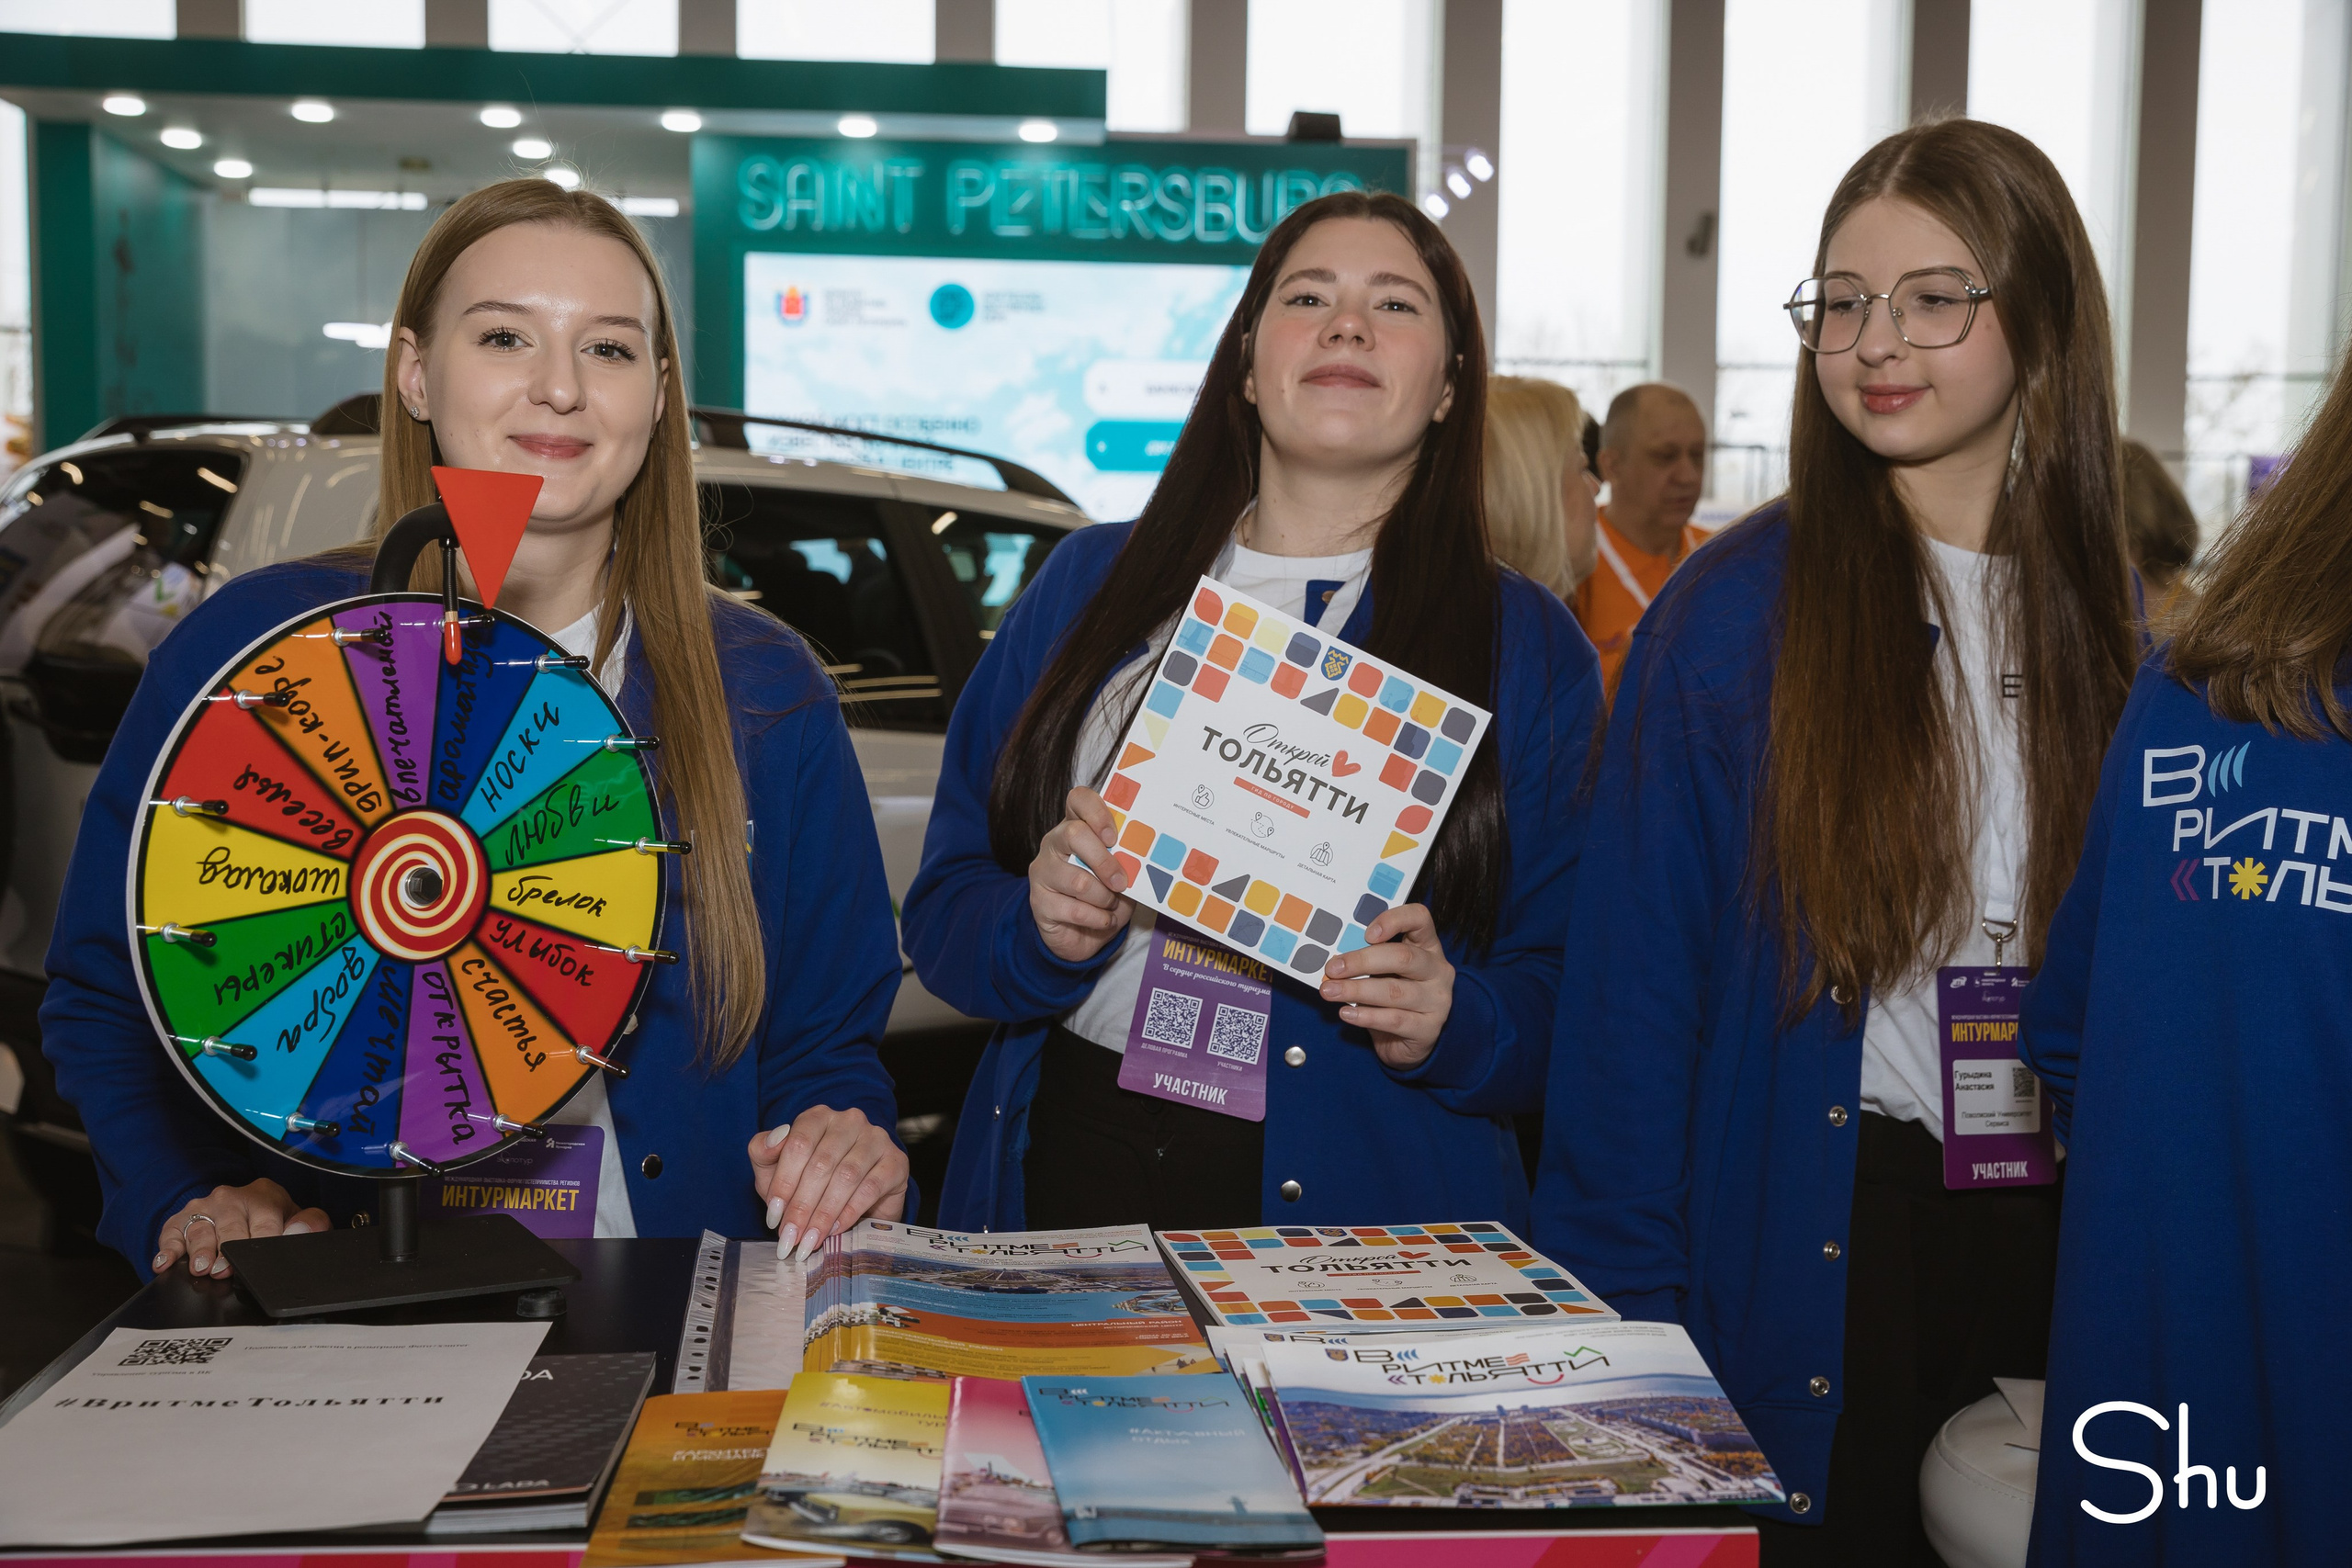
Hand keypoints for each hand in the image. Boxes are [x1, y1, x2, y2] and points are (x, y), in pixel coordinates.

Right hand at [153, 1180, 328, 1278]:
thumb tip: (299, 1231)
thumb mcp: (297, 1218)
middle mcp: (231, 1198)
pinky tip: (164, 1262)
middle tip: (224, 1270)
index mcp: (264, 1195)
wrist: (246, 1209)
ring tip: (201, 1268)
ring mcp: (205, 1207)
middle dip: (227, 1249)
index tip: (257, 1259)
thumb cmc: (273, 1220)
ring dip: (199, 1249)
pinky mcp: (182, 1219)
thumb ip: (310, 1223)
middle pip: (229, 1225)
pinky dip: (167, 1248)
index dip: (261, 1241)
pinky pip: (171, 1232)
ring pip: (200, 1227)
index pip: (265, 1220)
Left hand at [748, 1105, 908, 1259]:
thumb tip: (772, 1143)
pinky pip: (871, 1187)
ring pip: (846, 1176)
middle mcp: (850, 1121)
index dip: (784, 1182)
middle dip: (802, 1205)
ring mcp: (876, 1139)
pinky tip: (835, 1229)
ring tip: (809, 1238)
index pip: (799, 1144)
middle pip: (822, 1163)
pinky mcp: (895, 1161)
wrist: (854, 1198)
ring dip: (824, 1212)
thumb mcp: (776, 1168)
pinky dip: (849, 1212)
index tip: (774, 1215)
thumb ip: (763, 1151)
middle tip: (791, 1235)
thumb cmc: (809, 1180)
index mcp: (819, 1117)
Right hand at [1028, 786, 1132, 962]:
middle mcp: (1054, 843)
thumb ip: (1127, 860)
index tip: (1114, 837)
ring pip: (1077, 879)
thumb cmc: (1104, 897)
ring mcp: (1043, 871)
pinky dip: (1097, 918)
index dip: (1097, 812)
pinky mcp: (1038, 901)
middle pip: (1074, 834)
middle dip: (1105, 861)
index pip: (1078, 799)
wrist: (1082, 936)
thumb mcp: (1121, 874)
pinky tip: (1103, 920)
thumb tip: (1144, 856)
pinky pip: (1073, 909)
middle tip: (1121, 881)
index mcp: (1076, 827)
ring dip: (1104, 897)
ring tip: (1112, 905)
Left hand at [1320, 903, 1454, 1068]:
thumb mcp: (1383, 973)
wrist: (1406, 1042)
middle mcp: (1437, 970)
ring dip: (1356, 990)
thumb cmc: (1392, 999)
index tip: (1367, 933)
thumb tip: (1334, 959)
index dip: (1394, 920)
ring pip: (1394, 991)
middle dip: (1362, 961)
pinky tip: (1346, 1013)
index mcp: (1427, 946)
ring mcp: (1437, 1000)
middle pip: (1403, 957)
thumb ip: (1368, 960)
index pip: (1420, 919)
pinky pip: (1394, 1020)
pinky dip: (1366, 1016)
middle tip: (1332, 968)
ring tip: (1330, 991)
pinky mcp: (1429, 1029)